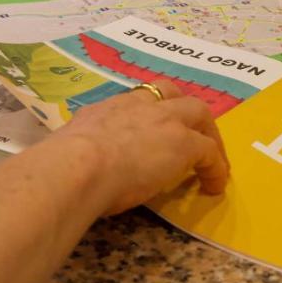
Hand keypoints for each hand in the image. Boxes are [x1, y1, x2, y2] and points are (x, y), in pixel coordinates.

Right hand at [61, 81, 229, 214]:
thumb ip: (82, 145)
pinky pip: (210, 153)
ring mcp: (166, 122)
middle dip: (189, 114)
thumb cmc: (66, 162)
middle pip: (176, 96)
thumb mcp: (72, 143)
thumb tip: (73, 157)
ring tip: (213, 160)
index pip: (141, 98)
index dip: (155, 109)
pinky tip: (214, 186)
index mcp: (112, 107)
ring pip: (199, 114)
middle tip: (195, 136)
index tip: (157, 127)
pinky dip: (216, 167)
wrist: (79, 165)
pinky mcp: (184, 144)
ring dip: (208, 135)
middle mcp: (142, 106)